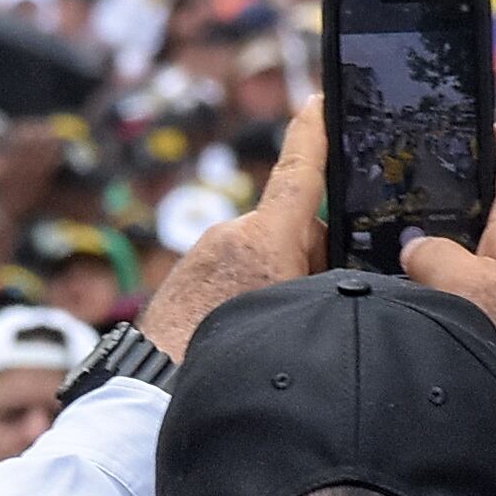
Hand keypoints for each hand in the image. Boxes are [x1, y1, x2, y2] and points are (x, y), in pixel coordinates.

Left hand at [138, 104, 329, 359]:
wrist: (153, 393)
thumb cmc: (233, 361)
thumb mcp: (304, 319)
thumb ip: (328, 284)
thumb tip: (342, 273)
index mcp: (264, 239)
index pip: (299, 172)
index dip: (314, 134)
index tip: (318, 102)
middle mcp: (231, 237)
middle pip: (291, 232)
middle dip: (310, 259)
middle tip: (319, 304)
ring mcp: (203, 258)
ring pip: (261, 259)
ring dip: (276, 284)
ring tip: (275, 335)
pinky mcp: (184, 283)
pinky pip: (231, 279)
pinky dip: (246, 297)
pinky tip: (248, 339)